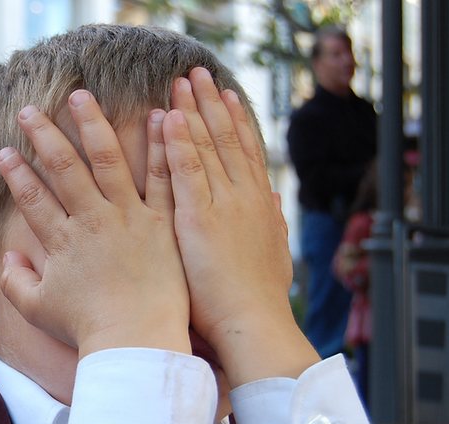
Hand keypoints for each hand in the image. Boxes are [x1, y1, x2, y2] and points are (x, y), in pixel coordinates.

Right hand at [0, 90, 190, 358]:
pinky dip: (161, 146)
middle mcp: (92, 221)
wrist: (137, 342)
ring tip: (81, 96)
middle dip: (43, 135)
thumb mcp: (38, 310)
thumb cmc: (88, 330)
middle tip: (29, 109)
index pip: (31, 197)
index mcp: (62, 242)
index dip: (14, 173)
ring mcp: (129, 218)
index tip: (2, 151)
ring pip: (108, 159)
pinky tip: (159, 116)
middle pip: (63, 167)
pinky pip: (162, 177)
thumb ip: (16, 281)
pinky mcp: (163, 223)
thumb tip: (6, 258)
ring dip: (92, 124)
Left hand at [162, 67, 319, 385]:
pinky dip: (181, 143)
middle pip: (227, 139)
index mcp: (259, 205)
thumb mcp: (272, 254)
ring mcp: (225, 205)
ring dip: (194, 111)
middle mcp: (245, 197)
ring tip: (181, 82)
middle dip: (211, 103)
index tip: (224, 93)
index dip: (235, 120)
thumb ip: (271, 222)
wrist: (253, 325)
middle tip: (197, 73)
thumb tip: (276, 198)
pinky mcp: (201, 219)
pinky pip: (189, 172)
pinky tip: (172, 117)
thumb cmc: (255, 300)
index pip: (246, 152)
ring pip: (208, 147)